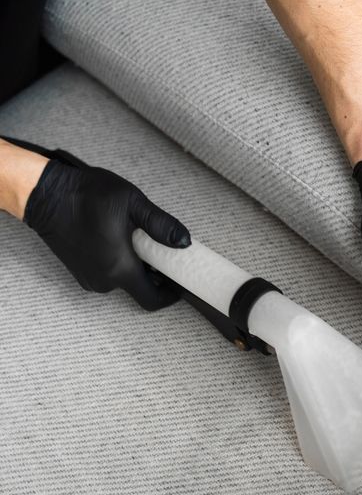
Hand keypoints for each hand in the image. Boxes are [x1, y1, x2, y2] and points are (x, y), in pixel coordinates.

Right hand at [7, 140, 190, 310]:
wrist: (45, 195)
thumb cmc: (85, 196)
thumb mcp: (132, 203)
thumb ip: (161, 225)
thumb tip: (184, 242)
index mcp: (119, 269)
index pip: (152, 299)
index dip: (169, 295)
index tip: (178, 282)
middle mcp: (104, 281)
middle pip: (139, 288)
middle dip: (153, 272)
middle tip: (158, 249)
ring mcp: (89, 278)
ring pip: (123, 280)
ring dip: (134, 266)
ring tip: (134, 239)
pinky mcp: (80, 272)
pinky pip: (107, 275)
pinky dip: (117, 264)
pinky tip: (116, 241)